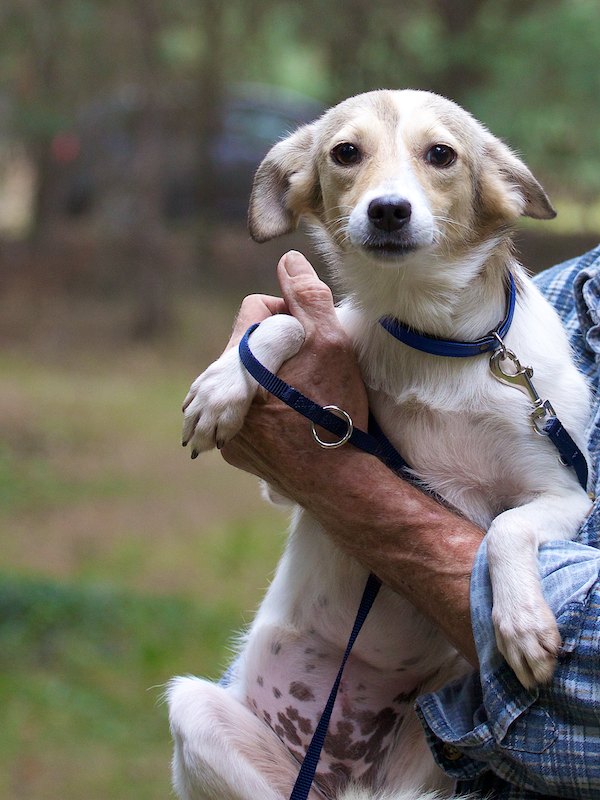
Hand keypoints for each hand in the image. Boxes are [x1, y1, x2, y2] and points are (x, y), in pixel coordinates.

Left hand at [221, 250, 368, 499]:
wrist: (338, 480)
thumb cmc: (336, 410)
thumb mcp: (331, 344)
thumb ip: (307, 297)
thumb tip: (287, 260)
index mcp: (242, 360)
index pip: (255, 310)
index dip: (287, 314)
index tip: (310, 336)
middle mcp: (223, 393)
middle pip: (247, 347)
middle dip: (276, 348)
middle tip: (309, 369)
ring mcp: (225, 424)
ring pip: (244, 380)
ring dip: (268, 379)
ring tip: (300, 396)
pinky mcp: (234, 451)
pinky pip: (242, 414)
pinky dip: (262, 411)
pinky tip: (289, 421)